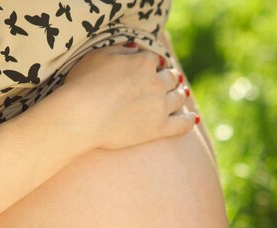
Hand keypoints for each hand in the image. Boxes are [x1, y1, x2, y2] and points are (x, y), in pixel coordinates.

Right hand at [63, 43, 196, 150]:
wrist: (82, 117)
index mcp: (143, 62)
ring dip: (180, 94)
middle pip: (170, 78)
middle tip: (171, 81)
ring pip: (178, 98)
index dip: (152, 64)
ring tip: (181, 95)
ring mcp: (159, 107)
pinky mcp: (159, 129)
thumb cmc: (84, 85)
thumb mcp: (98, 56)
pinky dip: (188, 121)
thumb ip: (121, 50)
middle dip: (169, 78)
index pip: (154, 60)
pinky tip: (194, 119)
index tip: (151, 68)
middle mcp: (156, 83)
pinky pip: (181, 125)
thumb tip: (135, 50)